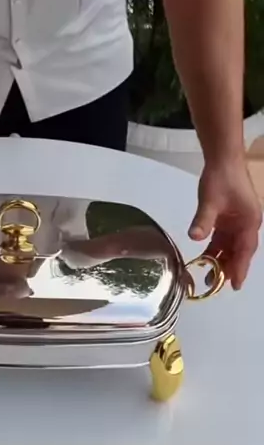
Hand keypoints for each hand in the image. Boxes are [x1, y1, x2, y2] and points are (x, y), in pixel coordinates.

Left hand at [188, 157, 261, 289]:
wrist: (222, 158)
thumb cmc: (221, 178)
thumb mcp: (211, 200)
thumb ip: (204, 220)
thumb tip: (195, 237)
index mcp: (249, 222)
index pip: (245, 250)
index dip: (240, 268)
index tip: (235, 285)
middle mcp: (246, 224)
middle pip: (239, 251)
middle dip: (229, 268)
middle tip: (216, 285)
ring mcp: (237, 222)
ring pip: (230, 246)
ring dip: (221, 260)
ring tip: (209, 277)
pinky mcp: (227, 218)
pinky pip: (222, 239)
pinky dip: (215, 249)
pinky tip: (205, 258)